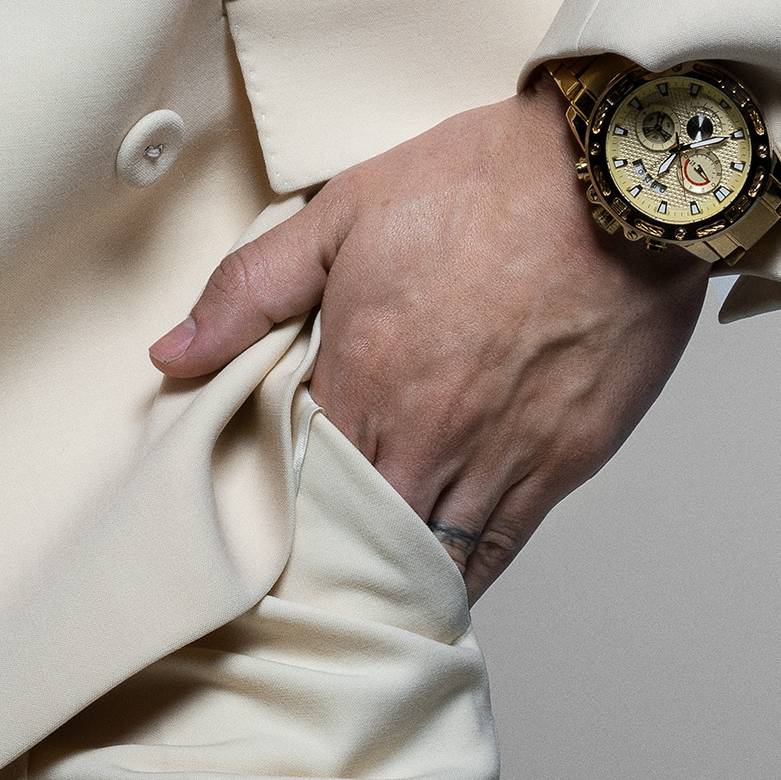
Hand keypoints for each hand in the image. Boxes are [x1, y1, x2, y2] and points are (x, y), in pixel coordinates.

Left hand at [149, 89, 700, 592]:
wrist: (610, 177)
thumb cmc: (482, 181)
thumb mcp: (341, 211)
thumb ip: (251, 288)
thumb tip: (171, 354)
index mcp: (362, 375)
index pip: (292, 486)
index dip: (270, 519)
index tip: (248, 544)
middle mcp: (427, 434)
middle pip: (355, 540)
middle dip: (321, 567)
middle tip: (291, 589)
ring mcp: (500, 457)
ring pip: (428, 559)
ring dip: (389, 581)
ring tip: (353, 602)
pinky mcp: (564, 463)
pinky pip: (501, 550)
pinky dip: (465, 577)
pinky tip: (436, 588)